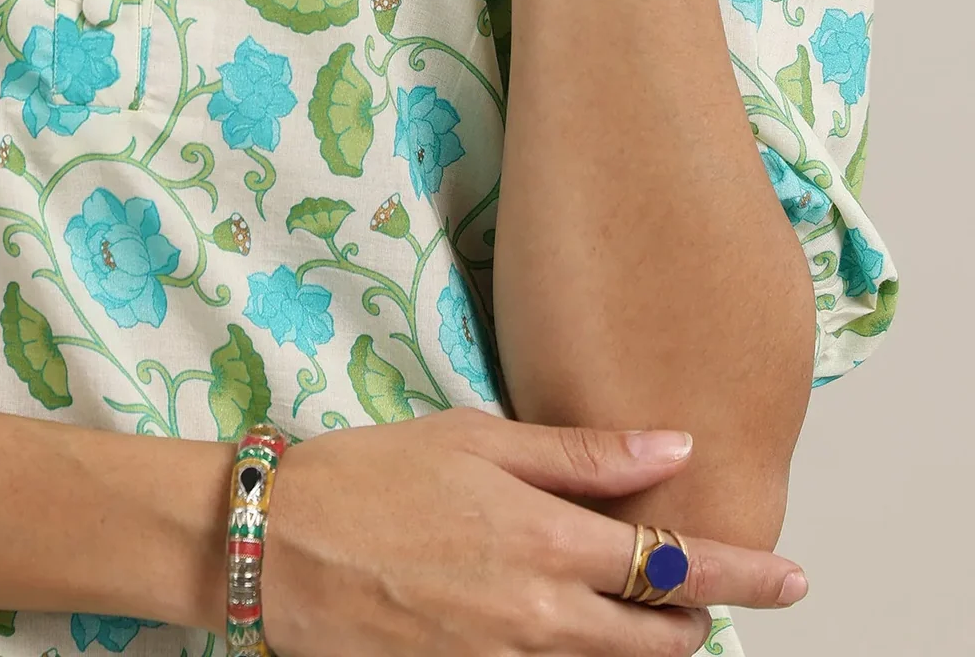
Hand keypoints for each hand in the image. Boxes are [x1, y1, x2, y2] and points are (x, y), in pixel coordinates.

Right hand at [258, 412, 805, 656]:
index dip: (744, 575)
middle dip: (695, 620)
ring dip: (639, 644)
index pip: (675, 567)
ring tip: (641, 610)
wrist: (280, 550)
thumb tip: (672, 444)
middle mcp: (541, 617)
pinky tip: (564, 624)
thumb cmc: (371, 476)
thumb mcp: (473, 439)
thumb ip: (579, 453)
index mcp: (547, 543)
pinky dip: (576, 656)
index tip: (793, 578)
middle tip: (704, 594)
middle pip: (660, 640)